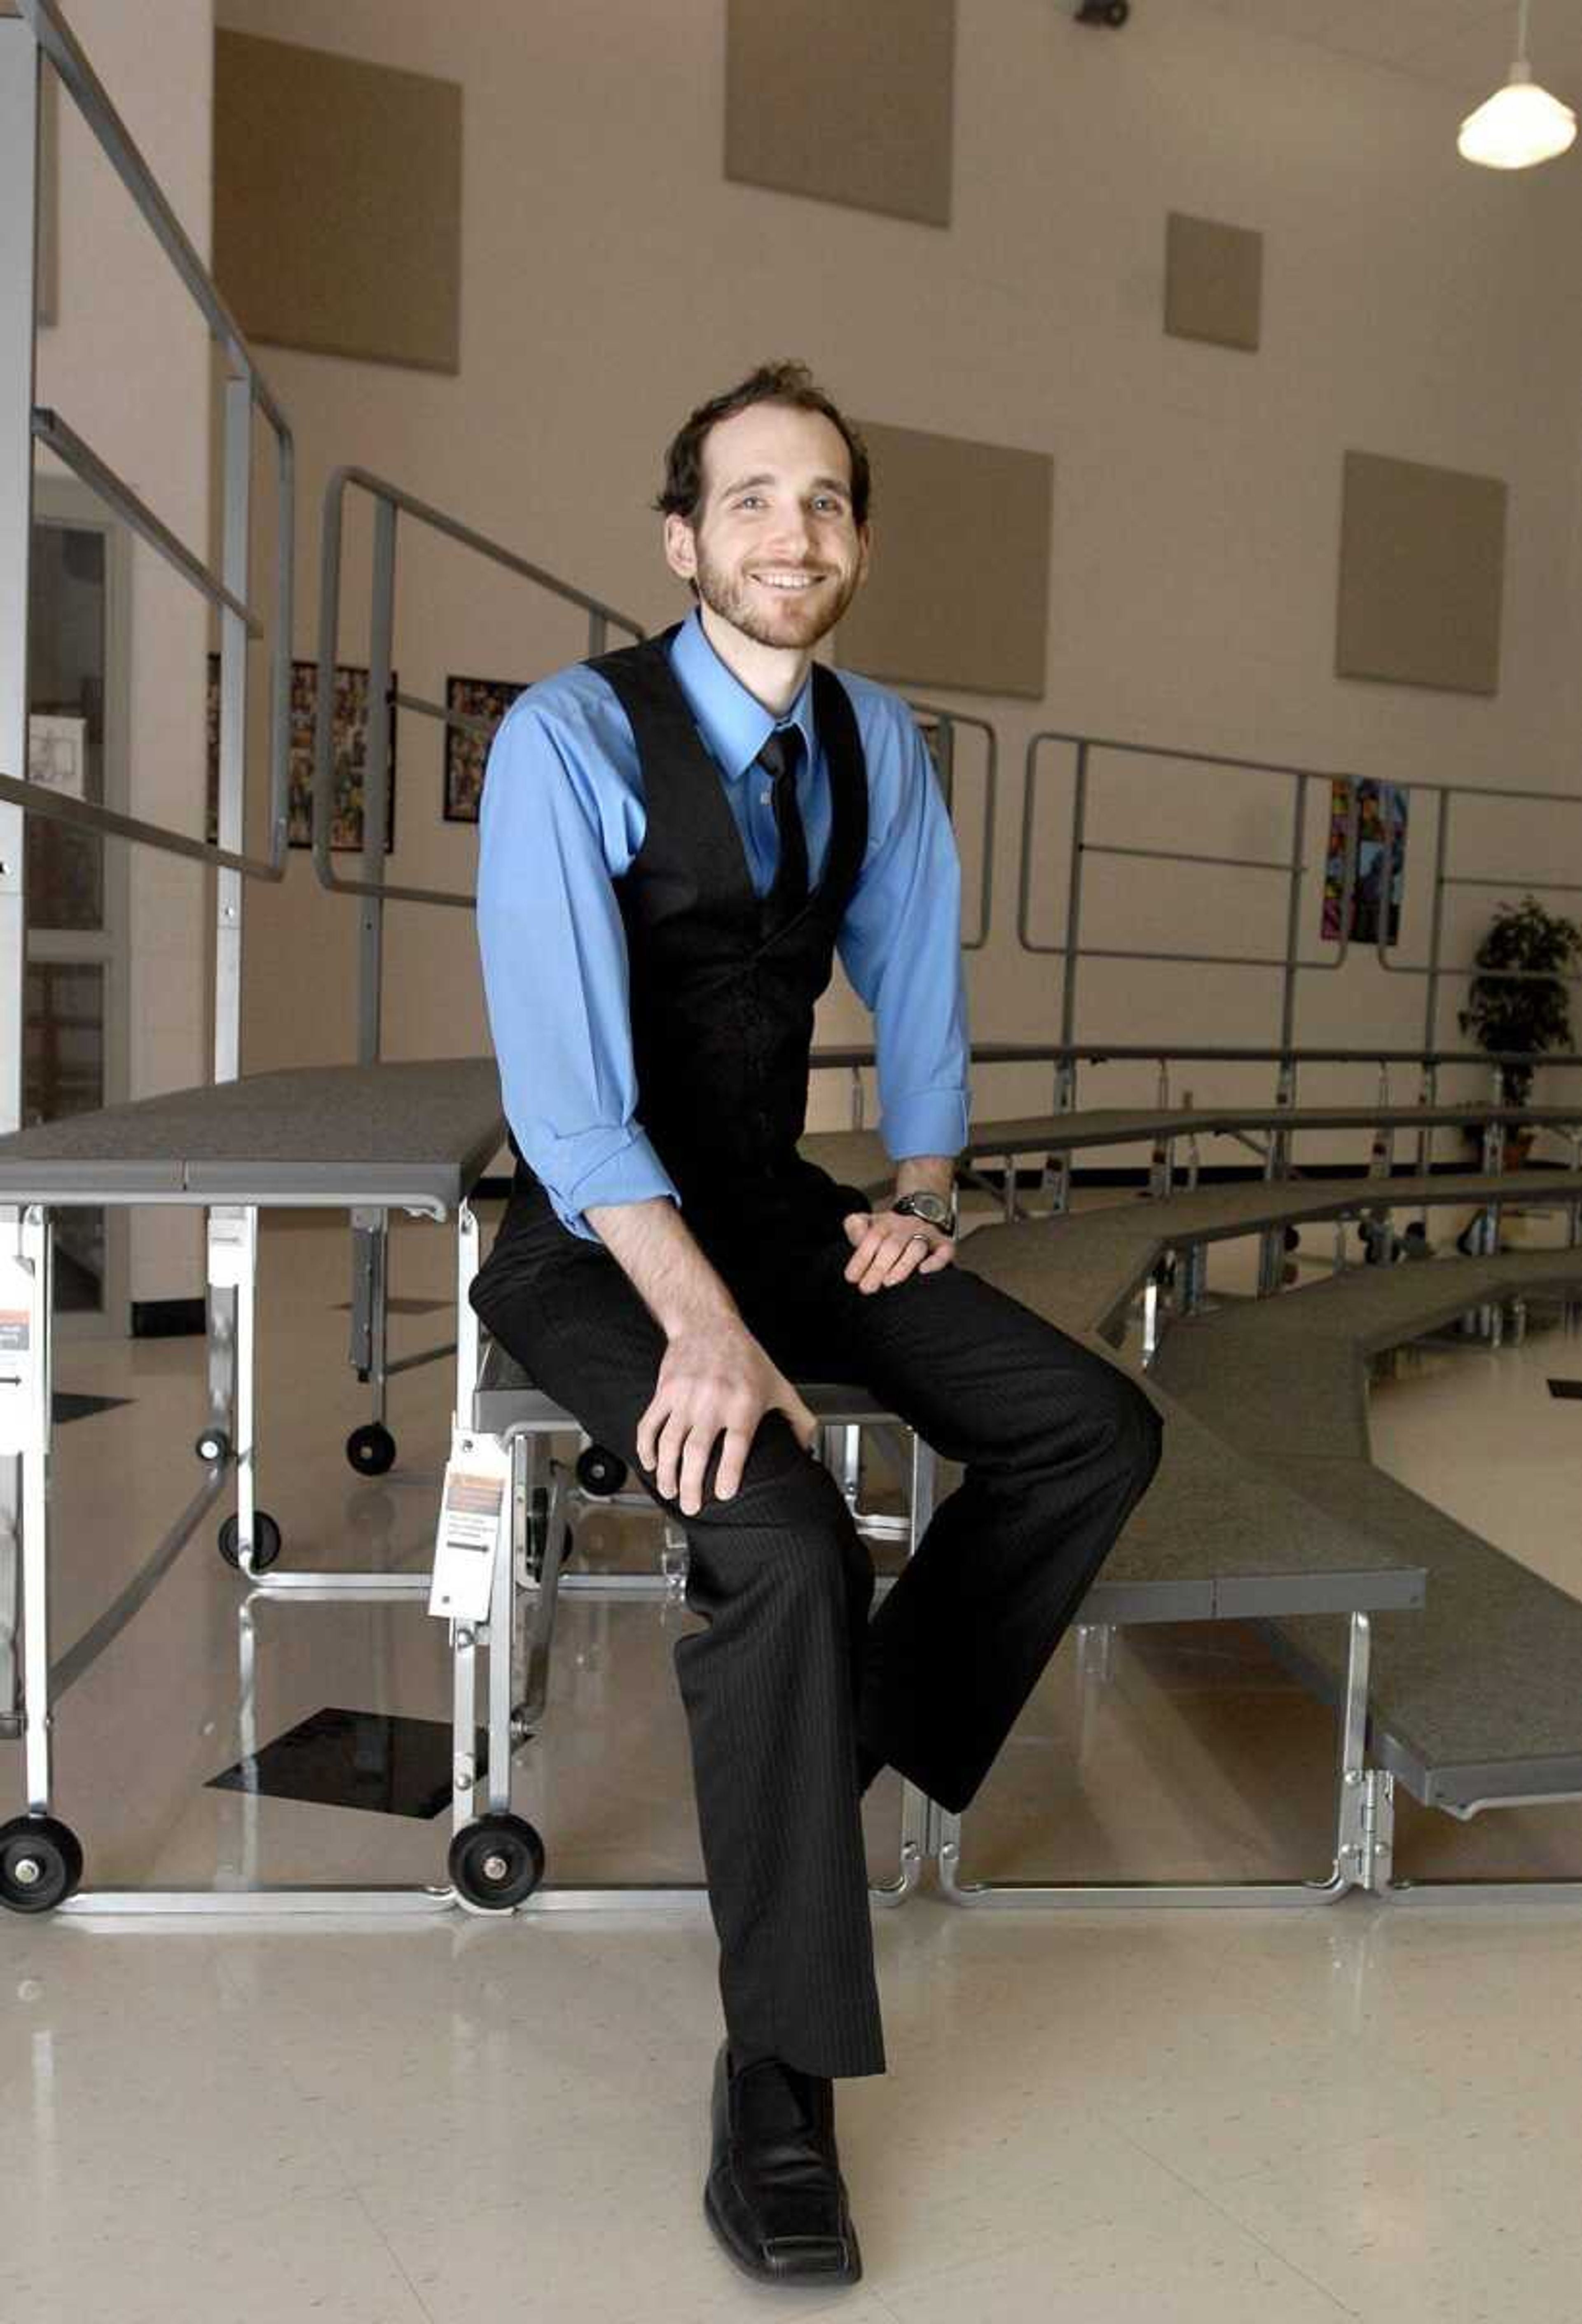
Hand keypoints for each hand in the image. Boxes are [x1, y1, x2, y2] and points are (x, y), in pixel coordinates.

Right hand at [636, 1316, 816, 1514]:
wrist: (708, 1324)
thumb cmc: (745, 1357)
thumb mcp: (779, 1385)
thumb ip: (798, 1418)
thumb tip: (809, 1449)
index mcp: (743, 1403)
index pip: (736, 1445)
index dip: (729, 1473)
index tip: (724, 1494)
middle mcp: (712, 1402)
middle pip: (698, 1451)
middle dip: (692, 1484)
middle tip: (692, 1506)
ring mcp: (685, 1398)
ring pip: (669, 1443)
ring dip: (667, 1472)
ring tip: (670, 1491)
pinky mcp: (665, 1392)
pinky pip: (649, 1425)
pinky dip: (646, 1447)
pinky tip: (650, 1463)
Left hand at [842, 1207, 954, 1293]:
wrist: (921, 1211)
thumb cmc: (888, 1230)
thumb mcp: (868, 1222)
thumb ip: (856, 1227)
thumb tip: (858, 1239)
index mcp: (886, 1223)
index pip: (872, 1238)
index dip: (861, 1259)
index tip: (852, 1278)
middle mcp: (907, 1228)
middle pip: (892, 1246)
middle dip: (878, 1268)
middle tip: (867, 1288)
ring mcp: (926, 1235)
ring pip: (917, 1248)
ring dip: (902, 1266)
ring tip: (889, 1282)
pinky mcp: (944, 1244)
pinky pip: (944, 1251)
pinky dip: (935, 1261)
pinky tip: (923, 1271)